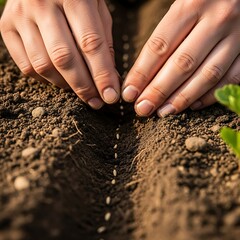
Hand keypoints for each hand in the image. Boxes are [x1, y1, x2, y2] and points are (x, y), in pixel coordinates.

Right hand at [0, 0, 119, 108]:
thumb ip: (103, 42)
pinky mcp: (6, 27)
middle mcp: (42, 4)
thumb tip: (109, 80)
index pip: (91, 44)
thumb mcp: (97, 10)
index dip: (102, 75)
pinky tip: (60, 80)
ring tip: (80, 90)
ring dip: (65, 85)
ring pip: (43, 65)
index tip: (110, 96)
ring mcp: (20, 15)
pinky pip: (26, 66)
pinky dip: (46, 80)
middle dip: (83, 86)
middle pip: (64, 58)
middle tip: (96, 102)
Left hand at [122, 0, 239, 116]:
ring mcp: (238, 35)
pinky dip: (211, 95)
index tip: (129, 93)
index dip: (141, 74)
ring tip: (163, 112)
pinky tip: (193, 106)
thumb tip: (142, 73)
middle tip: (142, 108)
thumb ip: (165, 33)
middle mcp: (218, 19)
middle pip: (181, 65)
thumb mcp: (183, 3)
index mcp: (193, 3)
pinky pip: (232, 78)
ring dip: (182, 98)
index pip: (159, 47)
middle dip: (158, 91)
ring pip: (207, 75)